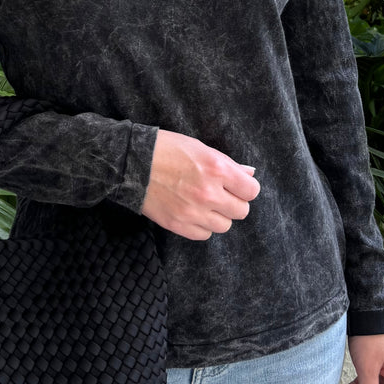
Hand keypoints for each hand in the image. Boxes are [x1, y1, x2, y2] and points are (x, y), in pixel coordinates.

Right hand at [141, 128, 259, 239]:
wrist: (132, 162)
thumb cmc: (167, 149)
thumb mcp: (201, 148)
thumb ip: (228, 164)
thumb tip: (249, 174)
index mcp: (217, 169)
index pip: (251, 191)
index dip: (245, 187)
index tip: (237, 185)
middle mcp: (208, 193)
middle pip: (241, 211)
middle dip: (233, 202)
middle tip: (220, 194)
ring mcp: (193, 211)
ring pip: (224, 226)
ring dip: (218, 215)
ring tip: (205, 203)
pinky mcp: (178, 225)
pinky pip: (204, 235)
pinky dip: (202, 225)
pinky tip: (192, 212)